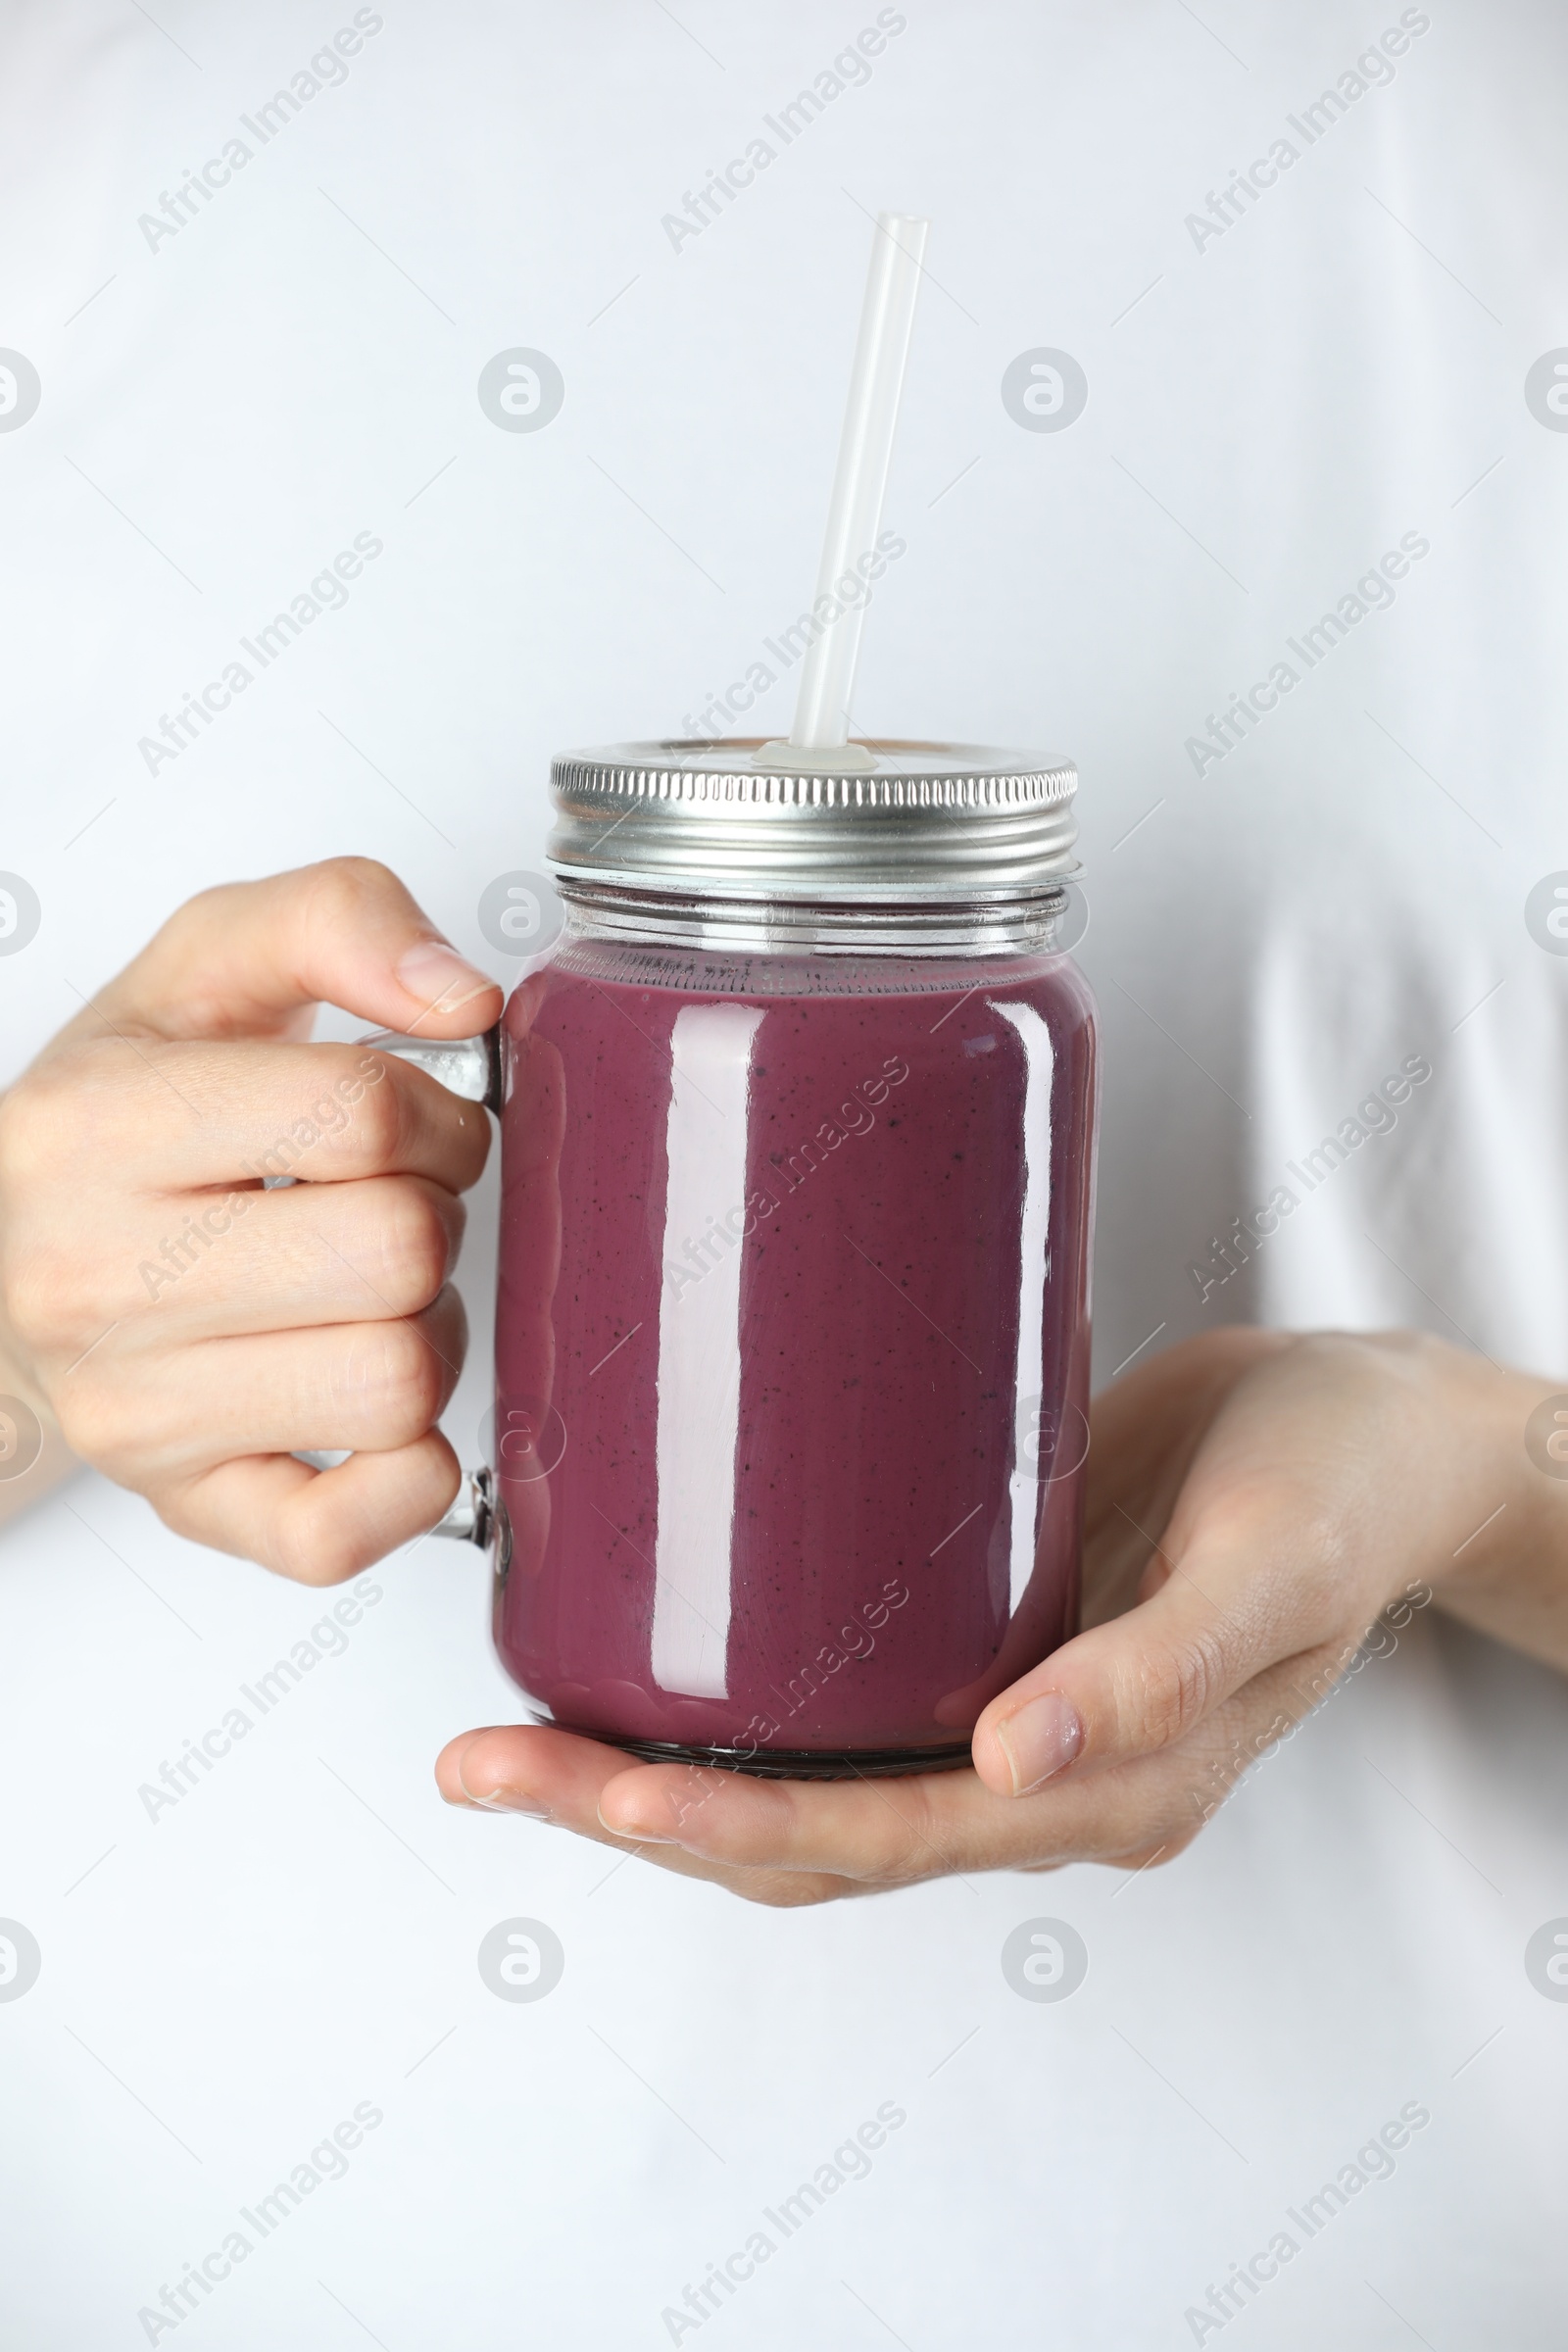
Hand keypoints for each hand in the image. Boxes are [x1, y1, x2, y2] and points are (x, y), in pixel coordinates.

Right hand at [0, 859, 500, 1578]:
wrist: (12, 1255)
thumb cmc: (121, 1122)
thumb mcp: (202, 970)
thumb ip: (335, 920)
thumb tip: (461, 1000)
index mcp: (95, 1130)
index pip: (361, 1113)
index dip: (440, 1109)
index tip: (419, 1120)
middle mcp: (95, 1280)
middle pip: (397, 1252)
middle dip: (432, 1216)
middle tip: (387, 1205)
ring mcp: (136, 1411)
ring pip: (398, 1383)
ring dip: (426, 1331)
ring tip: (368, 1295)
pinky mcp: (185, 1505)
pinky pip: (343, 1532)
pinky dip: (407, 1476)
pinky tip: (378, 1410)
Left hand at [436, 1327, 1567, 1902]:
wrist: (1384, 1428)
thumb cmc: (1343, 1485)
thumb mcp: (1272, 1570)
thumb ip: (1156, 1669)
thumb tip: (1008, 1759)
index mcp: (1102, 1792)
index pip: (874, 1840)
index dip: (720, 1822)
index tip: (585, 1784)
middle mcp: (1030, 1770)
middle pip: (803, 1830)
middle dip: (635, 1807)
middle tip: (483, 1758)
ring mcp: (999, 1703)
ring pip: (802, 1774)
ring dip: (658, 1761)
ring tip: (518, 1724)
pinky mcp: (978, 1622)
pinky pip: (839, 1690)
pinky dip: (730, 1689)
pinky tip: (645, 1637)